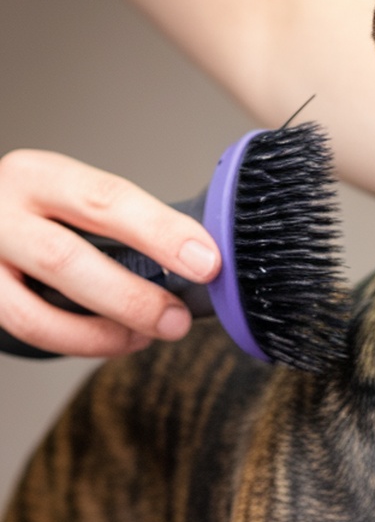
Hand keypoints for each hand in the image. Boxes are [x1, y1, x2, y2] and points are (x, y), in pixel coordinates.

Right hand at [0, 149, 219, 356]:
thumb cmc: (39, 214)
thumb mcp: (72, 196)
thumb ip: (122, 222)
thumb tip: (197, 259)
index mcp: (39, 176)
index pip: (106, 199)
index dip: (161, 232)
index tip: (206, 260)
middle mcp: (2, 213)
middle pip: (65, 258)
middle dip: (131, 297)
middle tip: (177, 319)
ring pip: (36, 312)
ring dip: (102, 334)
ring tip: (146, 336)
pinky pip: (28, 333)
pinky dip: (78, 344)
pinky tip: (114, 340)